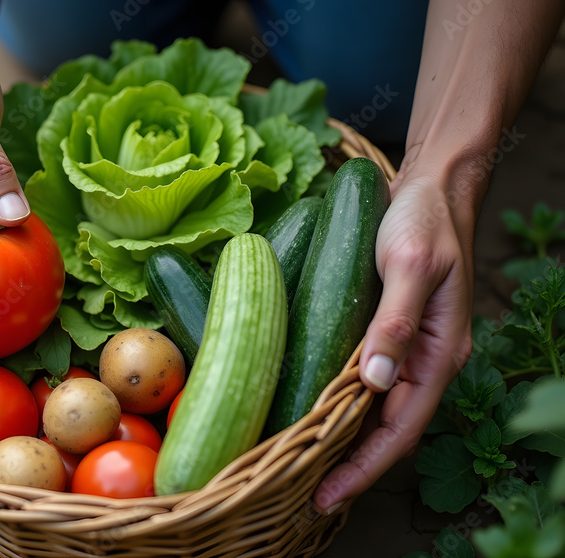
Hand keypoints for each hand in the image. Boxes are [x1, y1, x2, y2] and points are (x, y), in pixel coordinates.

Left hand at [313, 156, 476, 513]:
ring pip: (372, 410)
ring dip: (340, 440)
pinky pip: (360, 381)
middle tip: (301, 494)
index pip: (400, 429)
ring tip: (298, 466)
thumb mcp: (409, 264)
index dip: (363, 468)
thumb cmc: (422, 221)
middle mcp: (422, 360)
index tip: (326, 497)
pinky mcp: (385, 333)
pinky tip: (308, 410)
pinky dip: (337, 403)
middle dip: (348, 465)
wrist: (430, 187)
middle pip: (385, 430)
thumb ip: (393, 321)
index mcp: (436, 353)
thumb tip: (374, 380)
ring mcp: (404, 349)